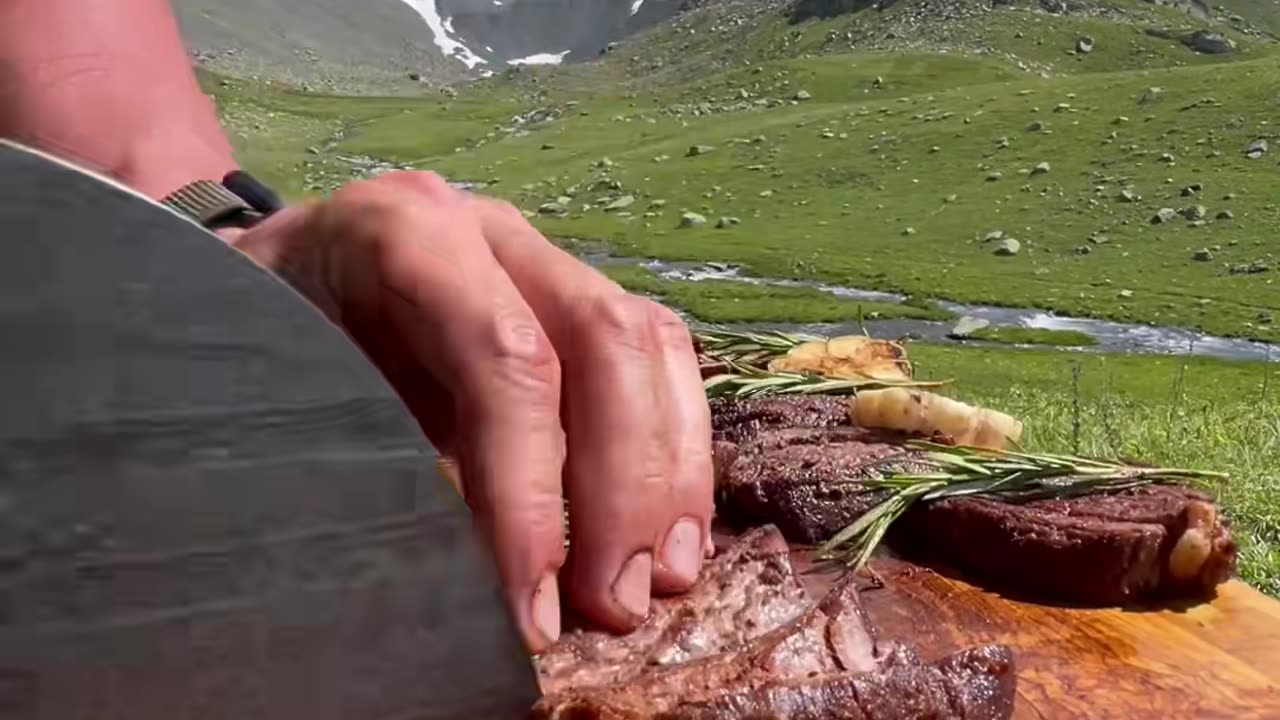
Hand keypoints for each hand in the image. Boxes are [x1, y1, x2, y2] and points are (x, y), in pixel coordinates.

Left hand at [230, 171, 714, 651]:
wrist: (265, 274)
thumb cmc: (253, 335)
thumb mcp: (271, 382)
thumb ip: (345, 452)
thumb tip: (436, 584)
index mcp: (404, 232)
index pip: (503, 356)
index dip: (529, 488)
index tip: (532, 605)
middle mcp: (492, 234)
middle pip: (603, 341)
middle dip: (623, 486)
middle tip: (616, 605)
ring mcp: (542, 261)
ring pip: (648, 346)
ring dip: (668, 472)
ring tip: (664, 578)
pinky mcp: (574, 303)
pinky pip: (658, 363)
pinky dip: (676, 450)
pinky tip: (671, 530)